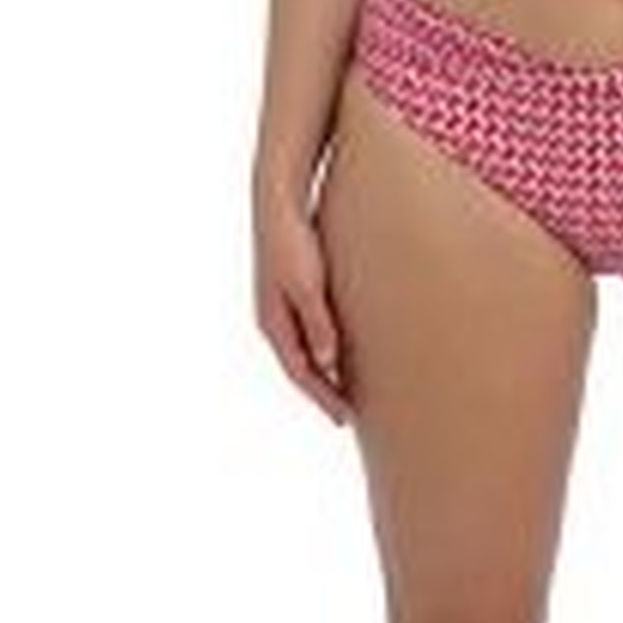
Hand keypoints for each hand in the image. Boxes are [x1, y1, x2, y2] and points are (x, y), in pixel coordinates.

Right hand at [253, 194, 351, 425]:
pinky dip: (323, 349)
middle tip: (349, 416)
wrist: (279, 204)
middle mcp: (273, 321)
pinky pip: (307, 333)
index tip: (345, 419)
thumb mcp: (307, 285)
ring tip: (347, 391)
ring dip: (323, 373)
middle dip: (323, 392)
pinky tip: (339, 351)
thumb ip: (318, 323)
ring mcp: (280, 307)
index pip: (300, 373)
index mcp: (273, 324)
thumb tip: (328, 363)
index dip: (323, 397)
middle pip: (300, 368)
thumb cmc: (293, 242)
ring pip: (303, 352)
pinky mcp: (290, 293)